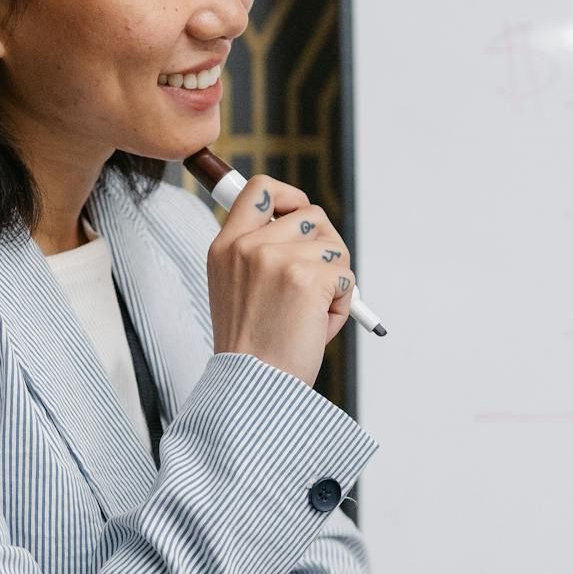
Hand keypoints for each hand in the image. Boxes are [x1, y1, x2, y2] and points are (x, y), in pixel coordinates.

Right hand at [205, 174, 355, 387]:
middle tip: (320, 280)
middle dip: (326, 247)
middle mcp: (248, 245)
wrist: (252, 386)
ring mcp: (275, 258)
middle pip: (312, 215)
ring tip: (311, 313)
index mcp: (226, 245)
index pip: (260, 188)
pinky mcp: (305, 277)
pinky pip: (346, 277)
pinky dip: (341, 304)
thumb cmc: (253, 347)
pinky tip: (316, 325)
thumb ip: (263, 253)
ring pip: (334, 247)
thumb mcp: (237, 288)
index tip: (298, 212)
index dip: (289, 195)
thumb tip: (312, 229)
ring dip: (335, 280)